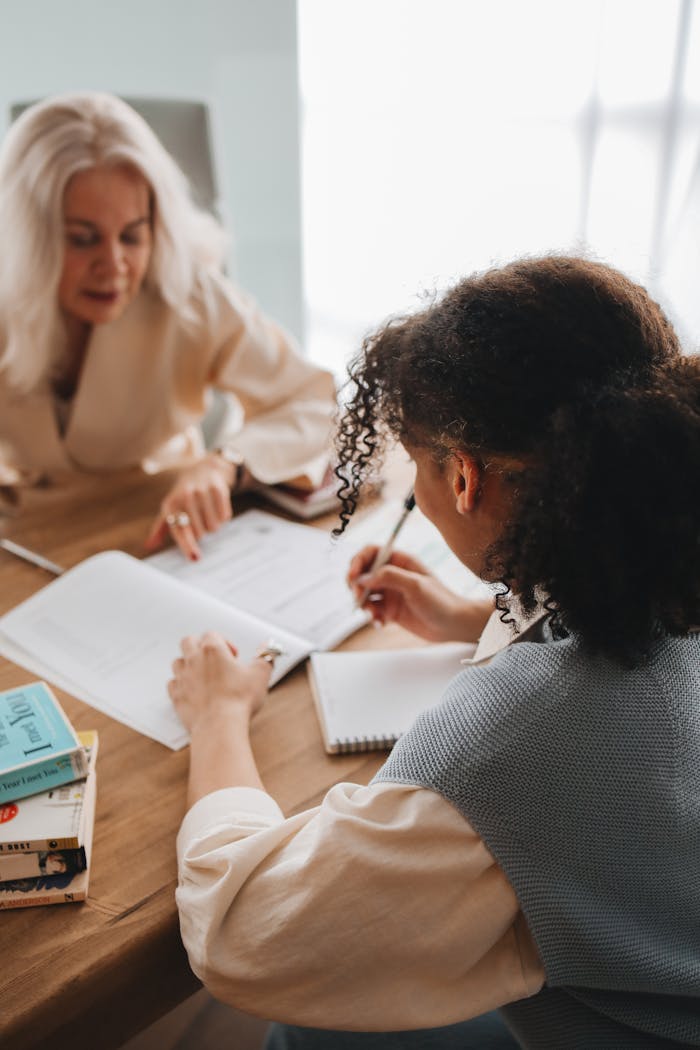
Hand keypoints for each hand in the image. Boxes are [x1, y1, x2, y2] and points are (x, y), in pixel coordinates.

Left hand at [144, 454, 235, 559]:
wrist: (203, 469)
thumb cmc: (184, 495)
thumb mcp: (169, 508)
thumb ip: (160, 529)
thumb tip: (149, 546)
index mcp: (171, 504)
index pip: (180, 531)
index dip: (188, 545)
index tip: (195, 558)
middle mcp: (185, 497)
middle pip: (200, 533)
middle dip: (202, 532)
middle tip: (199, 519)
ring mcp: (202, 491)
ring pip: (213, 527)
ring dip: (213, 525)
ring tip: (208, 513)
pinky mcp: (218, 489)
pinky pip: (225, 516)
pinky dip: (223, 517)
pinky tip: (217, 508)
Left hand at [168, 631, 271, 732]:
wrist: (220, 726)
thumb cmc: (239, 699)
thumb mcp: (260, 674)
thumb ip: (265, 656)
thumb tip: (267, 648)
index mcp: (212, 650)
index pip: (211, 634)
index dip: (224, 642)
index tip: (234, 657)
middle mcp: (193, 660)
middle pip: (188, 641)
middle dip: (200, 646)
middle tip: (215, 660)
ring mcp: (182, 678)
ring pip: (178, 661)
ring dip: (189, 664)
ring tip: (203, 675)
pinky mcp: (176, 696)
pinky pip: (173, 683)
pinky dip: (181, 684)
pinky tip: (193, 690)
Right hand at [348, 546, 492, 642]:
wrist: (453, 626)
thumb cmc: (441, 601)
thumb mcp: (416, 585)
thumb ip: (389, 577)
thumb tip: (364, 578)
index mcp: (400, 561)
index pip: (371, 553)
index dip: (358, 562)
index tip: (352, 576)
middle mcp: (393, 575)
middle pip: (362, 573)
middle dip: (357, 587)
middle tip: (360, 599)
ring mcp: (390, 592)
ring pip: (365, 594)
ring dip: (364, 605)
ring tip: (374, 615)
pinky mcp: (390, 610)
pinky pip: (372, 610)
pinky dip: (372, 617)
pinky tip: (381, 623)